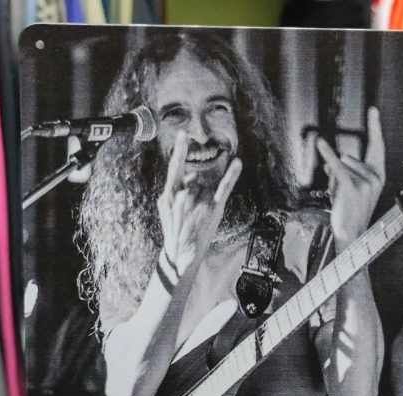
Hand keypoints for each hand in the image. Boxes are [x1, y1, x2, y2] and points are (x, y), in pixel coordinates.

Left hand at [156, 130, 241, 285]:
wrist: (182, 254)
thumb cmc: (175, 233)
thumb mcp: (167, 209)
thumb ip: (173, 196)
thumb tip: (185, 190)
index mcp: (173, 191)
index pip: (177, 167)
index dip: (181, 151)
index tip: (183, 133)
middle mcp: (189, 192)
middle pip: (190, 180)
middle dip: (188, 193)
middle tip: (184, 215)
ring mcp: (202, 199)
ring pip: (199, 188)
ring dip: (196, 200)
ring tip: (191, 219)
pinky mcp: (215, 208)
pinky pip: (223, 189)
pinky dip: (230, 176)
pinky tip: (236, 163)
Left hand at [316, 106, 385, 249]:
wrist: (351, 236)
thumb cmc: (349, 213)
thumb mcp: (349, 188)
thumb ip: (343, 171)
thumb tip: (331, 159)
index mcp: (379, 176)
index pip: (377, 146)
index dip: (375, 127)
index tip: (372, 109)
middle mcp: (375, 177)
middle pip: (349, 156)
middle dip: (339, 171)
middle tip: (342, 194)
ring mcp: (365, 182)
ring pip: (341, 164)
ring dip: (334, 179)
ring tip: (340, 197)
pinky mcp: (352, 187)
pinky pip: (336, 166)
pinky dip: (327, 154)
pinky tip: (319, 143)